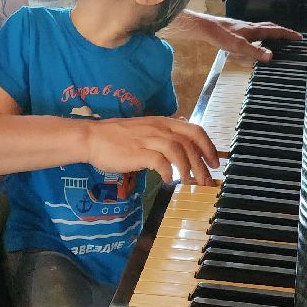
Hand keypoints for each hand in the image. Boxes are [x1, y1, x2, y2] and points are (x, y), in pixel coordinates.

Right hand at [83, 115, 218, 185]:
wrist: (93, 138)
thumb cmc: (118, 136)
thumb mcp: (146, 128)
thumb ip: (164, 132)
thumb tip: (182, 139)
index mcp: (163, 122)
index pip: (194, 130)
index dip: (208, 146)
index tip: (214, 163)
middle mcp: (159, 128)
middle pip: (190, 141)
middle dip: (203, 162)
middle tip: (207, 180)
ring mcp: (148, 139)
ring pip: (178, 150)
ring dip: (188, 169)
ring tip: (189, 184)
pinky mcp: (137, 152)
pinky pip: (159, 161)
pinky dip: (168, 172)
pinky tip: (168, 181)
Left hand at [201, 16, 302, 61]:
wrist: (207, 28)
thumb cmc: (222, 36)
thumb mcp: (239, 47)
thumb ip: (255, 52)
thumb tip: (271, 56)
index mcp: (255, 30)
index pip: (276, 31)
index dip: (288, 34)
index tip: (299, 37)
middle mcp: (252, 27)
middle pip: (271, 27)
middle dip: (283, 32)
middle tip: (292, 37)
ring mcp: (245, 28)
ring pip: (263, 28)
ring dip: (273, 32)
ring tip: (278, 38)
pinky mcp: (238, 30)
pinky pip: (255, 31)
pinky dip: (262, 35)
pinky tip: (256, 40)